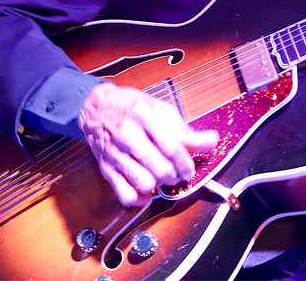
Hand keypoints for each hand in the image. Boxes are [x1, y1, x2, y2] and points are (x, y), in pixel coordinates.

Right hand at [79, 82, 218, 206]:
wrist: (94, 108)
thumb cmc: (130, 107)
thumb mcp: (159, 109)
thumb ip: (184, 128)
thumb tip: (210, 141)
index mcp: (143, 116)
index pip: (170, 145)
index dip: (185, 161)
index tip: (190, 167)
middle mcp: (127, 135)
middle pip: (159, 167)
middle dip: (175, 175)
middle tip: (179, 173)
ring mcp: (114, 154)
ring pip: (143, 182)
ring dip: (159, 186)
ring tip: (163, 178)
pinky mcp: (106, 169)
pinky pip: (125, 194)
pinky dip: (140, 198)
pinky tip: (147, 191)